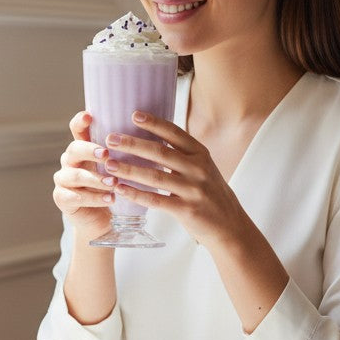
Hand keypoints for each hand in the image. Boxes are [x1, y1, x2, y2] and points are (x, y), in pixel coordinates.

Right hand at [52, 111, 116, 242]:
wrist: (107, 221)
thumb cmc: (117, 188)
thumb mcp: (122, 167)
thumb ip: (127, 152)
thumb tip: (155, 132)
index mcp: (83, 148)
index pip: (77, 129)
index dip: (80, 121)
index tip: (89, 115)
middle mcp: (70, 161)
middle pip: (74, 149)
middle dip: (90, 151)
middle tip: (107, 154)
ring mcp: (63, 180)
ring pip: (75, 175)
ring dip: (96, 178)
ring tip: (114, 182)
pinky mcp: (62, 199)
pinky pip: (75, 197)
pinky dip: (94, 198)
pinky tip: (110, 198)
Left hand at [101, 111, 247, 247]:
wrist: (230, 225)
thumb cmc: (210, 193)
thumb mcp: (203, 168)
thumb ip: (182, 154)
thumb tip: (151, 137)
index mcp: (201, 154)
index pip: (175, 133)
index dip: (154, 123)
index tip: (134, 115)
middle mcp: (198, 169)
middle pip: (160, 152)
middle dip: (133, 144)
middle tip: (110, 138)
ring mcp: (193, 190)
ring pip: (155, 177)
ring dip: (129, 170)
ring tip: (109, 164)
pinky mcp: (186, 210)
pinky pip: (156, 200)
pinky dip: (136, 194)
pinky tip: (120, 189)